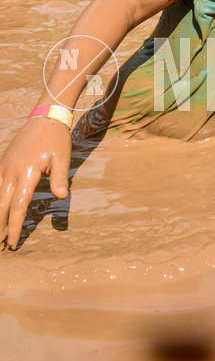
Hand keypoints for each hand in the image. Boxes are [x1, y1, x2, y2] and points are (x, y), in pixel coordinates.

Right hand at [0, 118, 71, 248]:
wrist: (45, 116)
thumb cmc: (56, 139)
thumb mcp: (62, 158)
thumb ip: (59, 179)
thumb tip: (61, 197)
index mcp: (27, 173)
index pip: (18, 207)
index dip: (15, 227)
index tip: (13, 243)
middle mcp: (11, 171)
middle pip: (1, 205)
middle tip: (1, 244)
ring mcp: (4, 166)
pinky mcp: (3, 162)